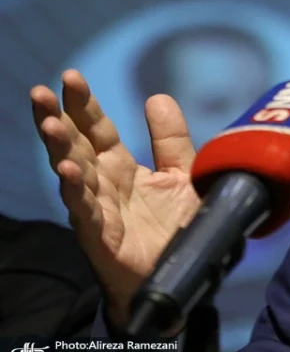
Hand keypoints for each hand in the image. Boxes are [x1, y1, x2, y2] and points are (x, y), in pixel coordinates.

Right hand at [31, 69, 202, 328]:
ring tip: (49, 125)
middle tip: (40, 92)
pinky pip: (85, 212)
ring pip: (72, 175)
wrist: (186, 275)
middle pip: (75, 147)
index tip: (70, 76)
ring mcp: (98, 210)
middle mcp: (103, 185)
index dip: (84, 105)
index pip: (96, 130)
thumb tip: (156, 96)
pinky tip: (68, 172)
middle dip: (57, 119)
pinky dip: (76, 192)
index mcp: (121, 168)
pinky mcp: (102, 237)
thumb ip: (171, 139)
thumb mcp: (182, 174)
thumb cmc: (178, 226)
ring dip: (59, 150)